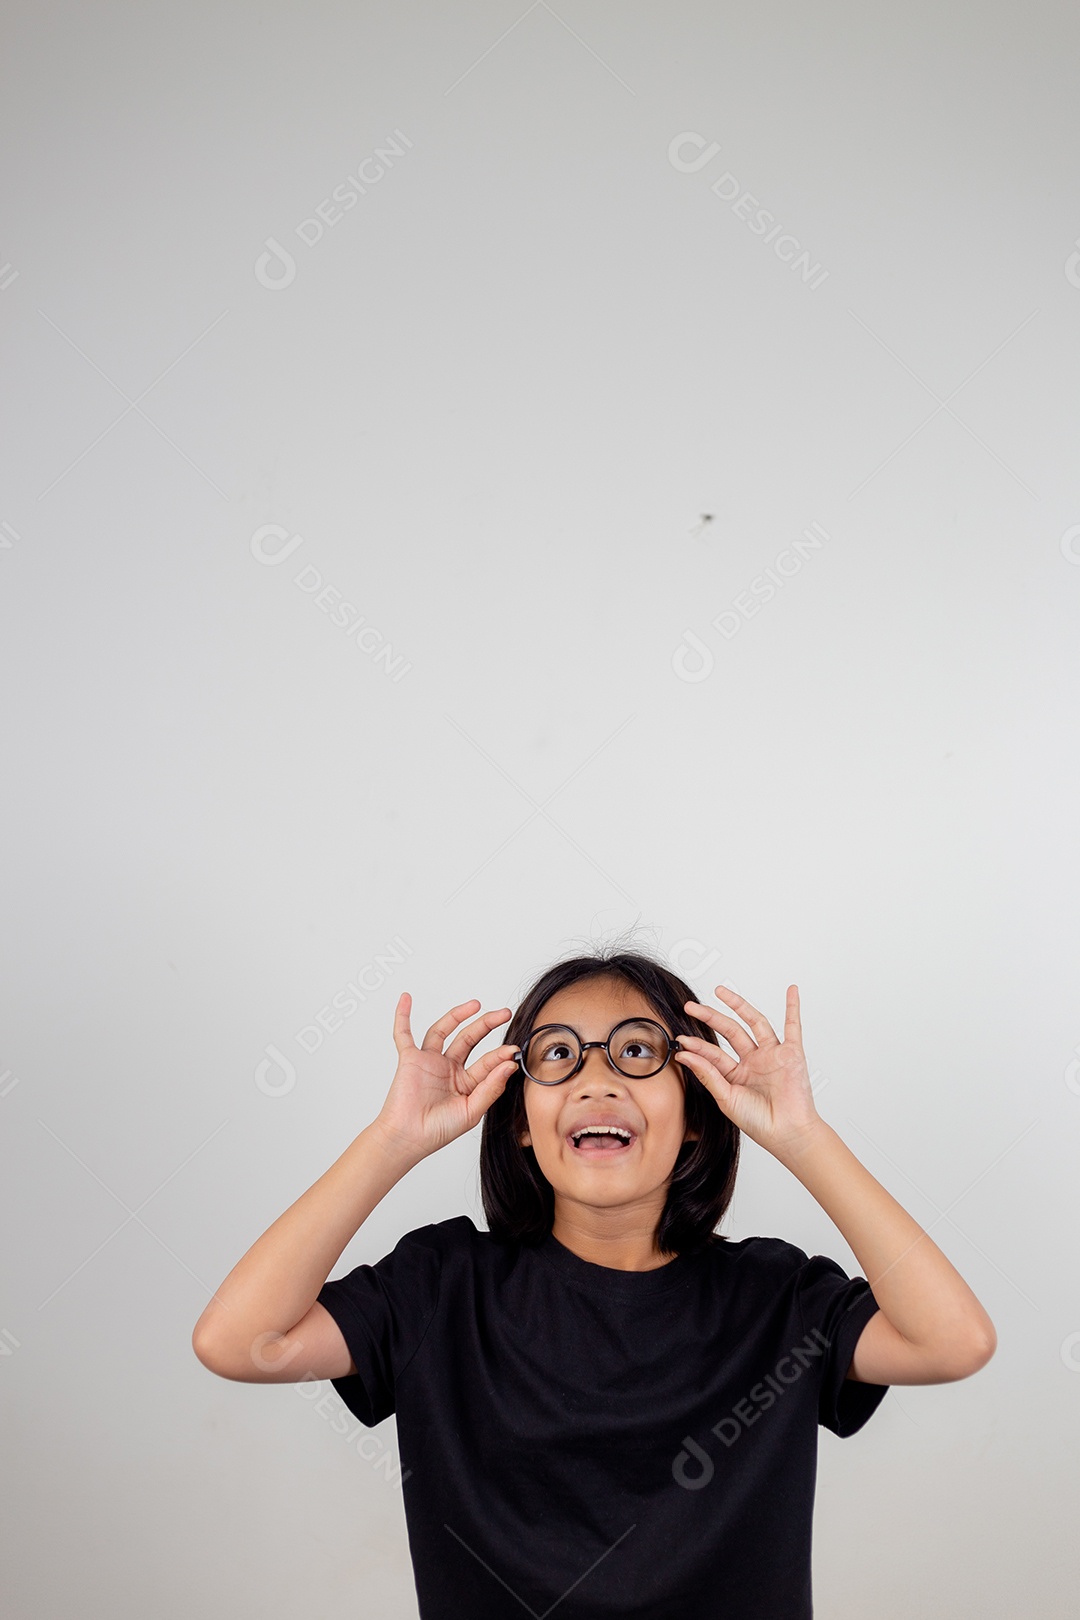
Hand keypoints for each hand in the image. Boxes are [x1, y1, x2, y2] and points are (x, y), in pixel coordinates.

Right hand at [373, 993, 519, 1161]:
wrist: (408, 1138)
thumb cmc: (438, 1131)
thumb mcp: (472, 1111)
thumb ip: (490, 1088)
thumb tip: (509, 1066)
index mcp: (466, 1082)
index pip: (486, 1062)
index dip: (500, 1055)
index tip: (513, 1051)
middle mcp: (449, 1068)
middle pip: (469, 1039)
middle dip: (486, 1025)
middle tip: (504, 1013)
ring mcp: (429, 1062)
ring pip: (443, 1031)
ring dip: (457, 1015)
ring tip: (475, 1004)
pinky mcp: (410, 1060)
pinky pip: (404, 1034)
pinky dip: (403, 1016)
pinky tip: (406, 999)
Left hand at [673, 985, 822, 1159]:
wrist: (786, 1133)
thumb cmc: (759, 1122)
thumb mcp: (726, 1098)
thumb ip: (708, 1074)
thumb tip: (686, 1055)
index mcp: (737, 1075)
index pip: (713, 1053)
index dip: (697, 1045)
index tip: (681, 1039)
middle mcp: (754, 1062)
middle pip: (730, 1031)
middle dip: (710, 1017)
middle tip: (691, 1006)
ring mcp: (772, 1056)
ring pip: (754, 1023)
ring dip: (739, 1005)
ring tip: (721, 991)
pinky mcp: (792, 1054)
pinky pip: (793, 1027)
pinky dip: (793, 1008)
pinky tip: (791, 991)